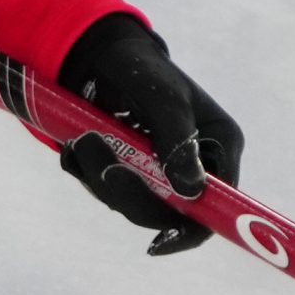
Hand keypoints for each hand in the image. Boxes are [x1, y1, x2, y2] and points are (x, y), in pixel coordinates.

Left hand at [55, 13, 243, 255]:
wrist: (97, 53)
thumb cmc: (142, 68)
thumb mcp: (164, 96)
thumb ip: (178, 141)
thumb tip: (191, 192)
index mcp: (218, 148)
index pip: (216, 207)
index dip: (191, 232)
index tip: (159, 242)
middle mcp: (191, 165)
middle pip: (168, 213)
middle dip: (130, 194)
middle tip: (102, 168)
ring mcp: (154, 169)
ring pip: (129, 201)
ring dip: (100, 177)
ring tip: (82, 140)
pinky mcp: (123, 167)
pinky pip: (103, 187)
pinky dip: (86, 171)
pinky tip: (75, 146)